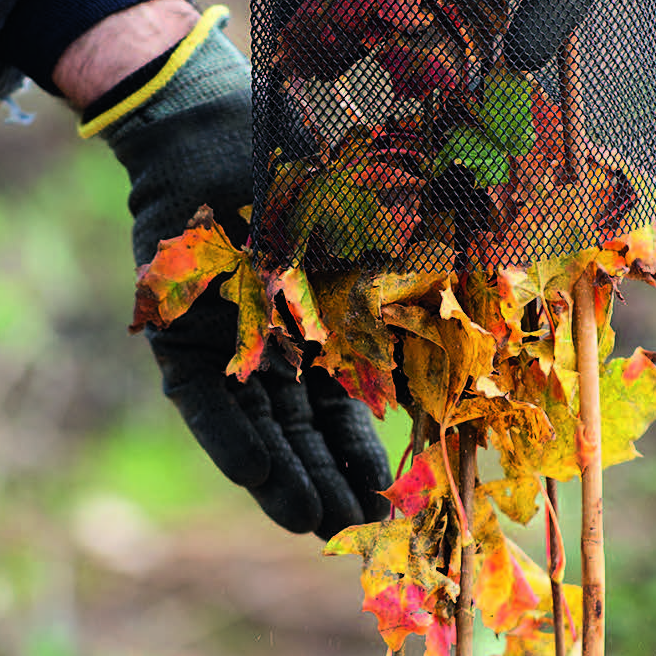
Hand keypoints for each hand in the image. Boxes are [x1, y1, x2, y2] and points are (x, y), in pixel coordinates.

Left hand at [82, 11, 390, 537]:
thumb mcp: (372, 245)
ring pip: (257, 429)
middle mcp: (273, 346)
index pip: (342, 412)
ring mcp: (225, 346)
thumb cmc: (305, 171)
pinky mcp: (179, 341)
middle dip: (325, 483)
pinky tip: (263, 480)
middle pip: (299, 433)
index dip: (361, 458)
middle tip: (352, 531)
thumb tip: (476, 362)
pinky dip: (233, 442)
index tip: (385, 503)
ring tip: (313, 525)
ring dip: (283, 478)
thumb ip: (404, 305)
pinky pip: (205, 405)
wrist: (218, 124)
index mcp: (321, 327)